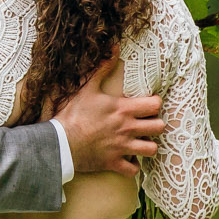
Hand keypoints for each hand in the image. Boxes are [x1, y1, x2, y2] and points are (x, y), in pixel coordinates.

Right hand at [54, 58, 164, 175]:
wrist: (60, 142)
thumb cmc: (73, 114)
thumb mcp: (87, 88)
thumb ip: (102, 69)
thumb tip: (114, 48)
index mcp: (123, 109)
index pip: (155, 105)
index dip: (154, 104)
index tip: (147, 105)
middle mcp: (127, 129)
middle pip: (159, 127)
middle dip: (154, 124)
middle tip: (145, 123)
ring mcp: (122, 148)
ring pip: (152, 149)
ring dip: (147, 145)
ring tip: (139, 141)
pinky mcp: (114, 163)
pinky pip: (134, 170)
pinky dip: (132, 165)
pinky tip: (127, 158)